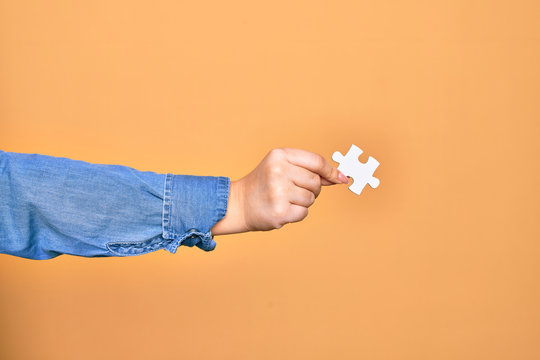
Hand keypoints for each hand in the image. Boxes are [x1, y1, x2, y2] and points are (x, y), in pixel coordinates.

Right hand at [211, 148, 348, 234]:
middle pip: (316, 182)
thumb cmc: (264, 184)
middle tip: (295, 190)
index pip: (316, 161)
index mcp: (279, 155)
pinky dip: (297, 213)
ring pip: (311, 198)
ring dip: (303, 201)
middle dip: (312, 189)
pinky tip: (283, 209)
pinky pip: (304, 212)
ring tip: (285, 199)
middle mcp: (278, 171)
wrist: (238, 204)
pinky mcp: (280, 211)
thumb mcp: (281, 166)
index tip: (341, 178)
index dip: (331, 171)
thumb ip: (308, 169)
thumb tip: (339, 175)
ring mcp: (278, 192)